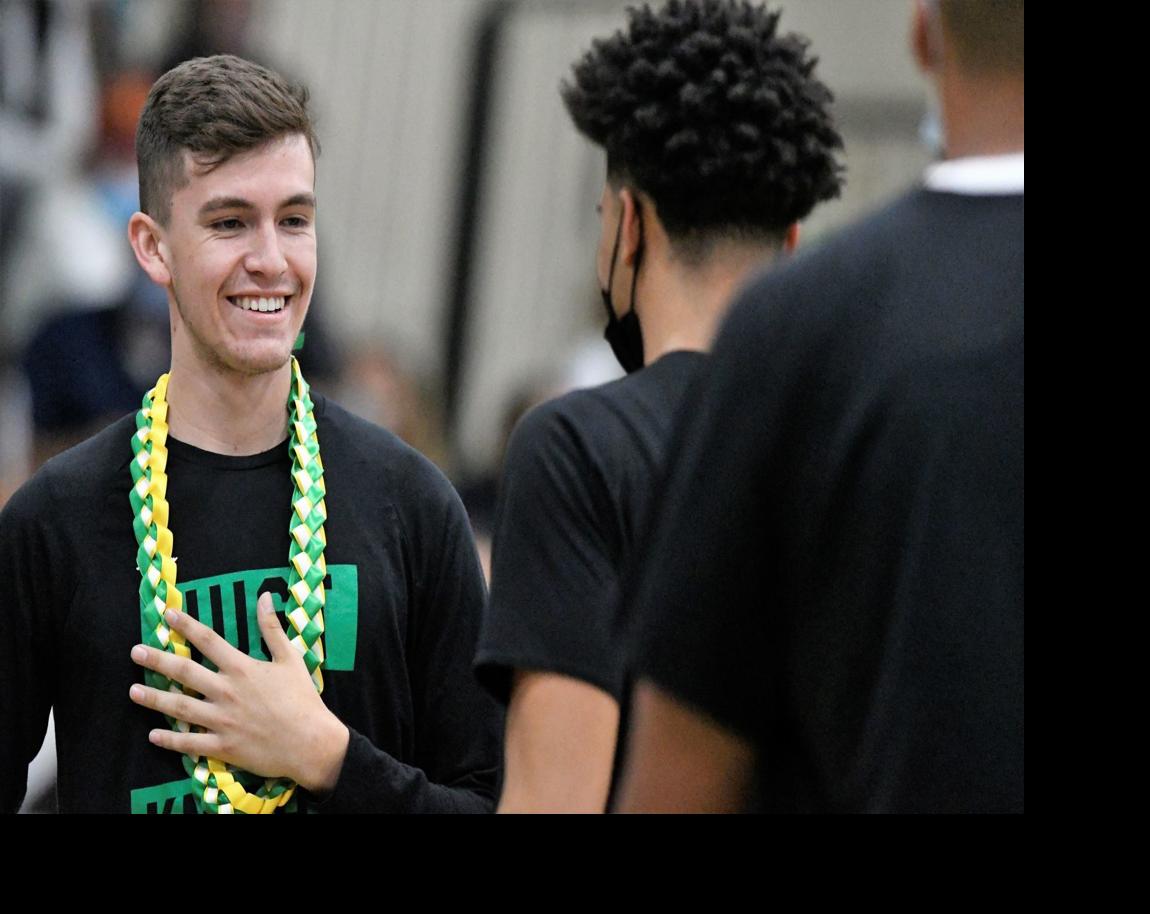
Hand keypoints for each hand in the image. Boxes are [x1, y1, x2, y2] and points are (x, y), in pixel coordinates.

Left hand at [129, 593, 348, 793]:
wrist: (311, 742)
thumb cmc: (303, 699)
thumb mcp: (291, 658)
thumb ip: (273, 629)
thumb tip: (264, 596)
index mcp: (242, 669)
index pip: (208, 641)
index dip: (186, 626)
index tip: (167, 615)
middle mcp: (226, 692)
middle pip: (184, 673)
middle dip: (157, 661)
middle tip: (135, 652)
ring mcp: (221, 721)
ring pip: (179, 708)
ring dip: (154, 699)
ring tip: (132, 691)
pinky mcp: (222, 746)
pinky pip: (190, 743)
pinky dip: (170, 740)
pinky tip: (154, 735)